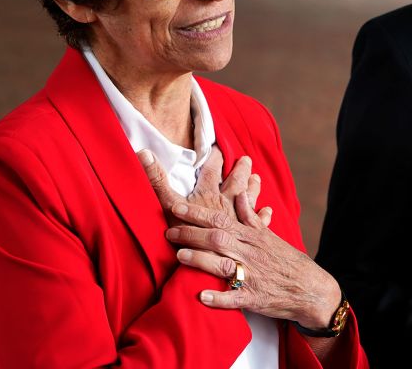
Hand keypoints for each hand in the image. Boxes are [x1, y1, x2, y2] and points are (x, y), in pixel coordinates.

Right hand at [140, 148, 270, 228]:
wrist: (205, 264)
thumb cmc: (183, 236)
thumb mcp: (167, 205)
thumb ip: (157, 179)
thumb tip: (143, 152)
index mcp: (208, 196)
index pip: (212, 172)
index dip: (214, 159)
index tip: (218, 148)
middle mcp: (226, 206)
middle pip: (235, 184)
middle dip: (240, 170)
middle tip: (247, 159)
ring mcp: (238, 221)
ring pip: (249, 201)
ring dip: (253, 189)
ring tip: (258, 178)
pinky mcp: (246, 238)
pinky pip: (256, 224)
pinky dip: (262, 217)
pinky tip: (269, 213)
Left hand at [163, 178, 341, 328]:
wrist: (311, 288)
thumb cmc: (287, 261)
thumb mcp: (269, 236)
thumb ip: (251, 216)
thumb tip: (240, 193)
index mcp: (251, 237)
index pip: (221, 220)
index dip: (198, 214)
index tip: (178, 208)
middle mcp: (250, 253)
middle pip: (217, 238)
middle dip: (191, 233)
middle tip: (168, 231)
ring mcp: (252, 276)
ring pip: (223, 264)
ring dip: (201, 259)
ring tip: (179, 255)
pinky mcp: (255, 298)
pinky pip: (235, 298)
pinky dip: (219, 298)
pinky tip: (202, 297)